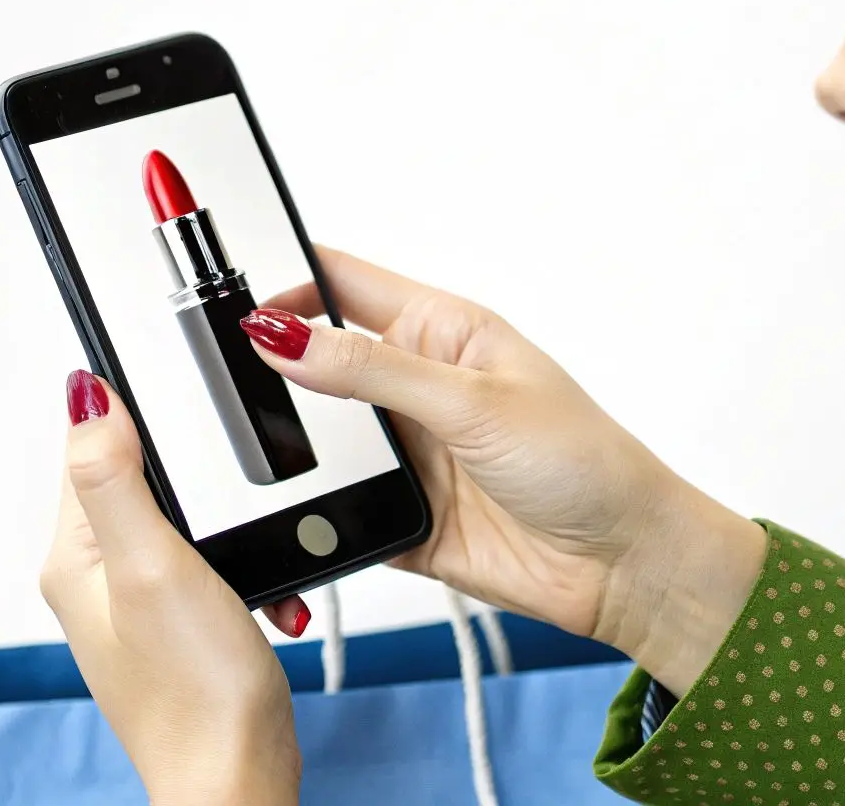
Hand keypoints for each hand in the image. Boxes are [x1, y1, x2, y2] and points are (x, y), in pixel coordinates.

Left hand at [41, 371, 300, 805]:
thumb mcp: (153, 564)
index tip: (177, 391)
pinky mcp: (179, 629)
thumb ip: (114, 477)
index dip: (131, 413)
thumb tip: (82, 397)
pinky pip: (217, 570)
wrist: (238, 780)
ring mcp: (138, 606)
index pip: (88, 449)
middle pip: (146, 483)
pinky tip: (270, 600)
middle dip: (206, 483)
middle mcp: (97, 578)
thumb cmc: (195, 693)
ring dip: (238, 534)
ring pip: (190, 526)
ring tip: (258, 565)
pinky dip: (252, 576)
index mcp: (75, 557)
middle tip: (239, 502)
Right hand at [239, 248, 766, 691]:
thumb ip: (371, 370)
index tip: (223, 297)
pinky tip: (297, 520)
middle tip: (219, 385)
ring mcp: (406, 453)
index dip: (283, 280)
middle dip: (268, 372)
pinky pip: (335, 514)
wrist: (625, 565)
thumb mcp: (472, 401)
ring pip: (315, 442)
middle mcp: (415, 387)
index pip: (340, 282)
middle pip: (314, 364)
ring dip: (289, 452)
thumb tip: (282, 334)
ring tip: (254, 456)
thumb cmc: (584, 461)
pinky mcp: (401, 516)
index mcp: (439, 331)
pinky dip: (312, 520)